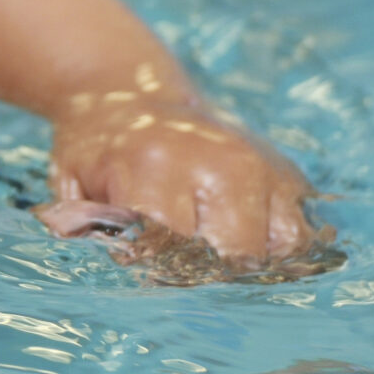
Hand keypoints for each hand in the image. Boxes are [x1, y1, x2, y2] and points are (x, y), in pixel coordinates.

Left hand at [43, 96, 327, 270]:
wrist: (130, 95)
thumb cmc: (98, 150)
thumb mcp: (74, 181)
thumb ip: (86, 226)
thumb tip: (112, 265)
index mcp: (155, 165)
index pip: (170, 249)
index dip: (158, 274)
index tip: (148, 275)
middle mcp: (217, 163)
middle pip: (230, 257)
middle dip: (206, 277)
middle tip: (182, 275)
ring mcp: (259, 167)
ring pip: (272, 252)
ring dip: (245, 270)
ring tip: (213, 266)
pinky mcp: (287, 174)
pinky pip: (299, 236)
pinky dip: (278, 256)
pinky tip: (247, 255)